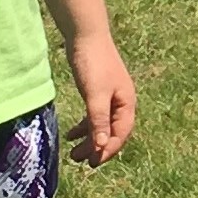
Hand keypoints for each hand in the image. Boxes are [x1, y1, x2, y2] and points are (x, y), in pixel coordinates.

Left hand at [64, 33, 135, 166]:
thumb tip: (102, 146)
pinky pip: (94, 116)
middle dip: (97, 148)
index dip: (108, 150)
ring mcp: (110, 97)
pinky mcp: (98, 91)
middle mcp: (121, 102)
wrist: (86, 34)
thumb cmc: (93, 64)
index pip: (121, 134)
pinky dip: (84, 126)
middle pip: (112, 132)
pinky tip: (71, 133)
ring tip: (73, 152)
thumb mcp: (95, 95)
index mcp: (127, 103)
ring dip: (89, 140)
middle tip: (81, 162)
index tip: (92, 163)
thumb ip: (99, 121)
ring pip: (102, 125)